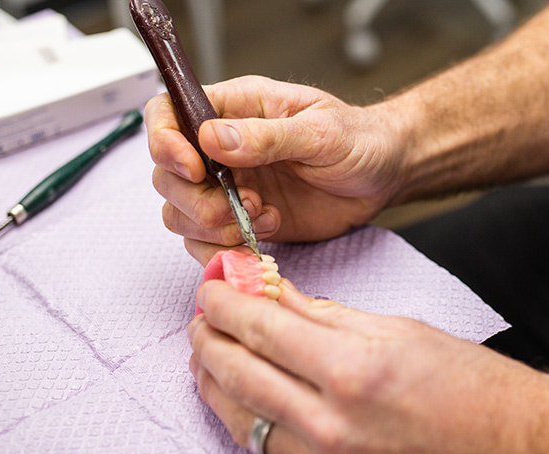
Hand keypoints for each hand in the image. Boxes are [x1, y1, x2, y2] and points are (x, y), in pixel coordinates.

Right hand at [145, 75, 405, 249]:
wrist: (383, 176)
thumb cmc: (359, 139)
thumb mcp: (321, 132)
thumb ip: (267, 136)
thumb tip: (211, 138)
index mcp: (234, 108)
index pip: (167, 113)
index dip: (165, 142)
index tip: (194, 168)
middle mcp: (221, 148)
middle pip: (167, 175)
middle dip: (197, 200)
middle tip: (244, 205)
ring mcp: (227, 187)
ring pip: (180, 213)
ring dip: (213, 227)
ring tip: (264, 217)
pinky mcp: (240, 221)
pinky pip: (205, 243)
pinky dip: (224, 250)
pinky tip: (262, 238)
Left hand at [187, 278, 548, 453]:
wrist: (511, 443)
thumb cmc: (469, 386)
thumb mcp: (398, 331)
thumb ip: (326, 316)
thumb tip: (276, 294)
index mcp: (351, 373)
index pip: (263, 329)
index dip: (227, 304)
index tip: (212, 286)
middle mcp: (330, 423)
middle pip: (239, 374)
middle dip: (210, 339)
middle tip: (203, 314)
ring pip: (241, 417)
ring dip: (215, 380)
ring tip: (209, 351)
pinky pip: (265, 446)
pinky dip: (243, 415)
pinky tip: (238, 394)